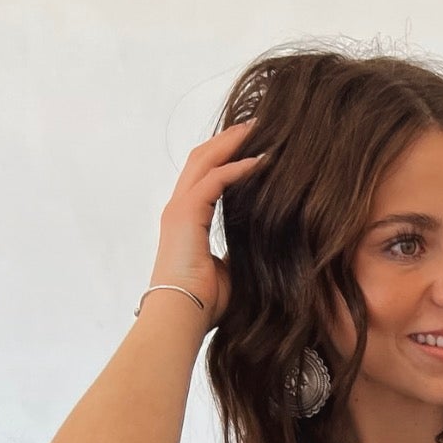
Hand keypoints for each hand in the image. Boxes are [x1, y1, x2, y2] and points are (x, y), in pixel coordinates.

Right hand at [148, 119, 267, 327]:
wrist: (181, 317)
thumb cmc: (203, 304)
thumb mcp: (230, 271)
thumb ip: (240, 251)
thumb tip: (263, 246)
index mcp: (186, 219)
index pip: (205, 175)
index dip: (226, 156)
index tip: (253, 145)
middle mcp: (179, 208)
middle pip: (202, 157)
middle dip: (229, 138)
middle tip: (258, 124)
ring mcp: (179, 209)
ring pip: (205, 160)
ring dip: (233, 143)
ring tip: (260, 130)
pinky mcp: (185, 215)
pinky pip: (214, 180)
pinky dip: (237, 167)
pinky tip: (261, 161)